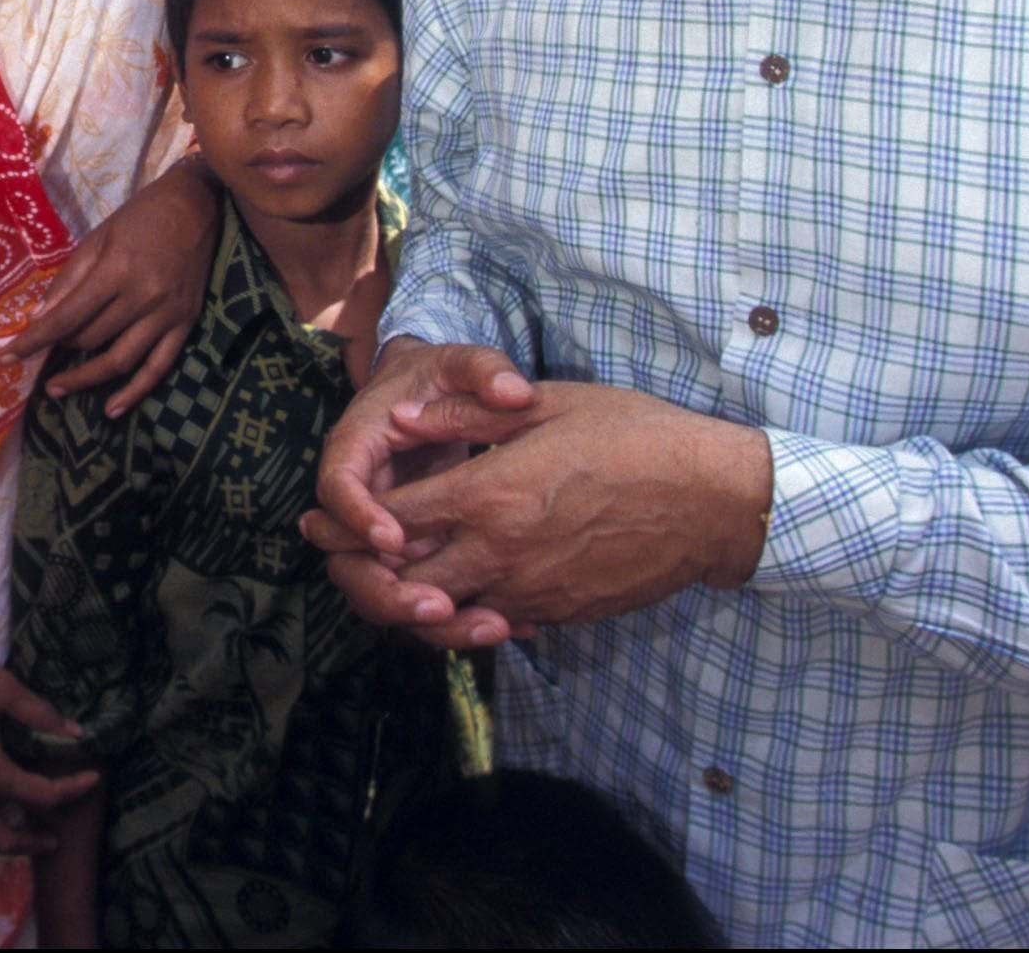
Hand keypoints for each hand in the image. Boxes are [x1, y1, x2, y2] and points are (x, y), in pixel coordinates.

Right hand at [0, 636, 99, 857]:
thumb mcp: (1, 688)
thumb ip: (39, 714)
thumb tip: (74, 731)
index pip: (40, 796)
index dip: (72, 789)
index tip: (93, 778)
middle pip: (3, 838)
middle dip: (32, 843)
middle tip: (54, 838)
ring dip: (3, 824)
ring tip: (24, 809)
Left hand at [11, 155, 214, 414]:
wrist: (196, 206)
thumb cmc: (140, 217)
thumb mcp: (97, 239)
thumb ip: (68, 281)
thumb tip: (39, 321)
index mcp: (117, 270)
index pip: (66, 317)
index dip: (33, 341)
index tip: (6, 358)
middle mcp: (143, 296)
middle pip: (91, 339)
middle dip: (60, 349)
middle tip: (40, 353)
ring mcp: (168, 314)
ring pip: (120, 360)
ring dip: (86, 379)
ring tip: (58, 389)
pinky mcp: (186, 324)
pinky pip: (159, 367)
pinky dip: (135, 392)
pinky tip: (112, 409)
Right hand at [303, 338, 540, 645]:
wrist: (430, 395)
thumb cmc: (439, 376)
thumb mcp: (460, 363)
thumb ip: (486, 371)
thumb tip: (515, 394)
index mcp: (356, 445)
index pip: (337, 486)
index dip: (357, 517)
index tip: (396, 540)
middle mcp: (360, 499)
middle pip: (346, 559)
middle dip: (388, 592)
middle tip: (440, 607)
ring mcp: (381, 532)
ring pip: (382, 590)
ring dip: (425, 618)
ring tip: (491, 626)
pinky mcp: (411, 554)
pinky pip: (419, 593)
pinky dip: (456, 617)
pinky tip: (512, 627)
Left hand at [319, 375, 771, 646]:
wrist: (709, 501)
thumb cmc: (634, 437)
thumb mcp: (547, 407)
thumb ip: (468, 417)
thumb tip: (403, 418)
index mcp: (489, 495)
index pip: (392, 518)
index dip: (348, 521)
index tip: (320, 518)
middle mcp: (499, 553)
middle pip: (403, 583)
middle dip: (364, 573)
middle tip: (338, 558)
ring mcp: (530, 590)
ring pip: (444, 614)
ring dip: (410, 600)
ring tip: (390, 579)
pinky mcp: (557, 612)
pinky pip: (493, 622)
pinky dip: (465, 613)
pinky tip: (458, 591)